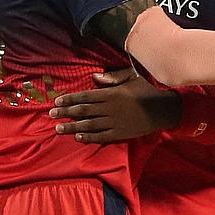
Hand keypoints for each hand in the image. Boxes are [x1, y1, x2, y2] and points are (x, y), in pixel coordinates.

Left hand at [49, 69, 178, 142]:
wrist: (163, 110)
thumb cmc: (147, 90)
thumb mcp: (132, 77)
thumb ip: (113, 77)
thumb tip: (95, 77)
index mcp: (111, 94)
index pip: (85, 96)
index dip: (70, 99)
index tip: (57, 101)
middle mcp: (110, 108)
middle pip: (83, 111)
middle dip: (66, 112)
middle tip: (51, 114)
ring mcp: (114, 122)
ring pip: (89, 125)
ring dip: (72, 127)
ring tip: (59, 128)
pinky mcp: (120, 133)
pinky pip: (101, 136)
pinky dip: (89, 137)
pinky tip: (78, 137)